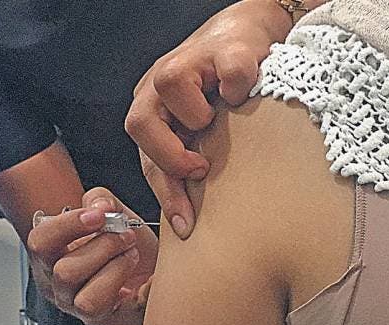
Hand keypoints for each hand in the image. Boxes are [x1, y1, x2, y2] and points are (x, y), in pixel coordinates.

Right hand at [26, 188, 157, 324]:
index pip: (41, 243)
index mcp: (52, 257)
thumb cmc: (125, 240)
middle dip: (104, 247)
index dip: (67, 227)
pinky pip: (123, 316)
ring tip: (132, 255)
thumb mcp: (113, 212)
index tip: (97, 216)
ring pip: (88, 300)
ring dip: (116, 270)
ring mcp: (84, 310)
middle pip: (65, 272)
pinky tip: (150, 279)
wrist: (154, 263)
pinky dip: (143, 293)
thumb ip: (100, 201)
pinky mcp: (113, 323)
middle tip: (126, 236)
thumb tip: (100, 206)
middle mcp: (61, 288)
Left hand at [125, 0, 292, 238]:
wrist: (250, 36)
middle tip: (200, 170)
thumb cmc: (224, 93)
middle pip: (138, 122)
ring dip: (197, 116)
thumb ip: (189, 164)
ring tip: (220, 123)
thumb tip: (190, 221)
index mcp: (152, 111)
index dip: (164, 194)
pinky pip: (230, 74)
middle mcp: (159, 86)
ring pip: (170, 87)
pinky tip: (246, 99)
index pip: (145, 158)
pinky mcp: (226, 49)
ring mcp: (189, 61)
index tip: (186, 225)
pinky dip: (239, 91)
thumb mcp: (201, 134)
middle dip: (169, 156)